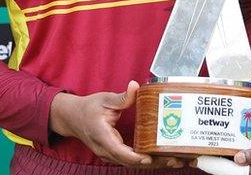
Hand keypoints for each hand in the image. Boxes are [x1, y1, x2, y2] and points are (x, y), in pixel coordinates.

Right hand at [49, 80, 184, 168]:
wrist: (72, 118)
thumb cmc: (88, 108)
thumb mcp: (104, 99)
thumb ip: (121, 97)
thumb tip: (135, 86)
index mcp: (102, 137)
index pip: (119, 152)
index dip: (135, 157)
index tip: (150, 157)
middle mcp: (106, 150)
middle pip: (131, 162)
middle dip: (154, 163)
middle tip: (176, 159)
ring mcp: (110, 155)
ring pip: (133, 164)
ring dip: (155, 164)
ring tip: (178, 160)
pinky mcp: (116, 154)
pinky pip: (133, 160)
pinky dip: (149, 160)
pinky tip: (166, 157)